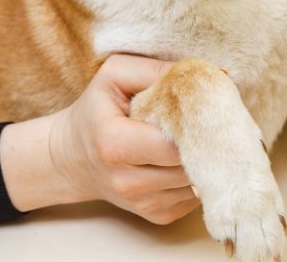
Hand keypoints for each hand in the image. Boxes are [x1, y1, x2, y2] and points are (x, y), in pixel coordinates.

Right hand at [0, 55, 198, 224]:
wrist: (71, 158)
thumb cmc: (96, 111)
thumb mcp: (114, 76)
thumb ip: (157, 70)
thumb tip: (215, 74)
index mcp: (114, 145)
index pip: (173, 142)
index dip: (195, 123)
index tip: (204, 107)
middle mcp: (127, 181)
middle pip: (189, 164)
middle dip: (204, 142)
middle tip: (208, 120)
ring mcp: (143, 203)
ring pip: (197, 182)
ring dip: (203, 160)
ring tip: (192, 138)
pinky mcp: (156, 215)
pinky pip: (194, 197)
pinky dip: (196, 178)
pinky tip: (183, 159)